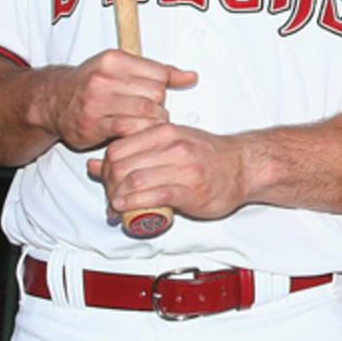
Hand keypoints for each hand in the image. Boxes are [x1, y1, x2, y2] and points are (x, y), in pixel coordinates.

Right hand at [38, 49, 196, 150]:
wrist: (54, 101)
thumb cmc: (93, 83)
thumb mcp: (123, 68)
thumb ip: (159, 72)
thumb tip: (191, 77)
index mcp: (114, 60)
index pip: (160, 74)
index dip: (163, 87)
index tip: (154, 94)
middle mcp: (104, 78)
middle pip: (156, 94)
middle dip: (159, 105)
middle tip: (150, 111)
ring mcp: (97, 101)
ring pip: (146, 112)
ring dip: (152, 121)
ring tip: (144, 122)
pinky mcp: (93, 124)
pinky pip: (129, 129)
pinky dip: (138, 132)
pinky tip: (134, 132)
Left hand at [87, 123, 247, 220]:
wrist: (244, 166)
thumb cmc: (209, 155)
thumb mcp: (171, 143)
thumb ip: (136, 150)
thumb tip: (97, 163)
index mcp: (165, 132)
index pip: (118, 148)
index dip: (105, 168)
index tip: (107, 180)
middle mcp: (172, 147)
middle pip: (121, 166)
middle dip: (108, 186)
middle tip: (110, 197)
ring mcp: (182, 168)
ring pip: (133, 181)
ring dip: (117, 198)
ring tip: (116, 207)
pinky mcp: (189, 190)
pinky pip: (152, 196)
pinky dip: (133, 204)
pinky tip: (126, 209)